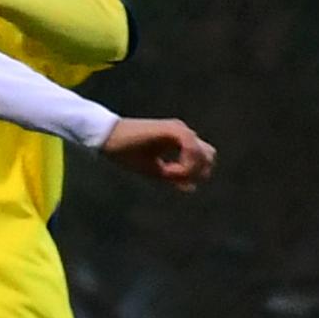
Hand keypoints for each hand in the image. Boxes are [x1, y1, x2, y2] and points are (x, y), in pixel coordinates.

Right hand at [99, 117, 215, 188]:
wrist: (109, 138)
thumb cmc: (126, 153)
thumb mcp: (154, 170)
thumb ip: (173, 177)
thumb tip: (192, 188)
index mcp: (179, 141)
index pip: (204, 158)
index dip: (193, 174)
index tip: (170, 180)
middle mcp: (182, 133)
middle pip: (209, 156)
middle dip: (197, 172)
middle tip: (173, 178)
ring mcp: (179, 129)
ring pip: (203, 154)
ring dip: (189, 170)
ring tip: (168, 174)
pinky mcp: (172, 129)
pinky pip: (192, 149)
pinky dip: (184, 164)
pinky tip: (167, 169)